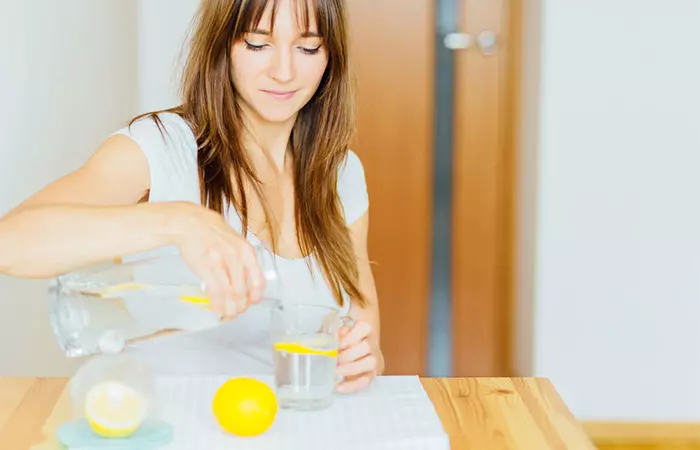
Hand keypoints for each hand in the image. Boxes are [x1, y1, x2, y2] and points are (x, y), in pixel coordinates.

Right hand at [168, 202, 264, 318]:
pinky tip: (216, 310)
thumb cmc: (214, 234)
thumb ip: (243, 262)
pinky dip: (216, 304)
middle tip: (236, 312)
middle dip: (240, 306)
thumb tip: (248, 287)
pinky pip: (214, 292)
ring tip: (227, 314)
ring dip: (229, 308)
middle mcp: (236, 257)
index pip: (258, 281)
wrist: (192, 223)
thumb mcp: (236, 244)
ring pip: (229, 294)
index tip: (251, 304)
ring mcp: (220, 262)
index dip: (255, 297)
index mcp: (247, 252)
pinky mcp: (205, 266)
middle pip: (242, 291)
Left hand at [335, 321, 379, 393]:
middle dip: (348, 354)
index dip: (352, 336)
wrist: (354, 355)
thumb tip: (325, 338)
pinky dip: (352, 385)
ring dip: (351, 368)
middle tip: (334, 360)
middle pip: (366, 346)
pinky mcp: (371, 375)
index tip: (338, 344)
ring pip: (370, 362)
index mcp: (364, 331)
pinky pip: (365, 381)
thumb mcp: (335, 335)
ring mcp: (374, 360)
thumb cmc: (342, 342)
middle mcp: (372, 344)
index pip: (364, 327)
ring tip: (336, 371)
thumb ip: (331, 335)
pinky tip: (339, 387)